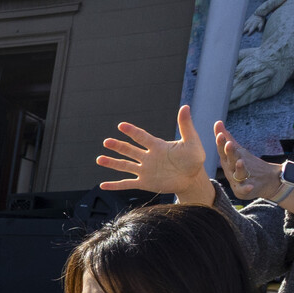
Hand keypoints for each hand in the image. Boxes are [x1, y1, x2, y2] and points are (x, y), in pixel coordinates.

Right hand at [96, 104, 213, 204]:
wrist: (193, 178)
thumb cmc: (194, 159)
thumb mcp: (191, 141)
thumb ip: (186, 126)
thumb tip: (185, 106)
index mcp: (158, 146)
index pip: (142, 137)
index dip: (132, 131)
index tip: (121, 126)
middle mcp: (148, 157)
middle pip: (130, 150)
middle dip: (118, 146)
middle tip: (106, 142)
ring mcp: (145, 170)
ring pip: (125, 166)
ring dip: (112, 163)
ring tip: (99, 159)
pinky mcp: (145, 183)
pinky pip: (127, 184)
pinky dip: (115, 185)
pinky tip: (103, 185)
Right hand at [214, 121, 286, 201]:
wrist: (263, 180)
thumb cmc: (246, 165)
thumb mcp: (237, 150)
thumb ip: (227, 138)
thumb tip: (217, 122)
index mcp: (227, 161)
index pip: (223, 151)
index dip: (221, 143)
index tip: (220, 134)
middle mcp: (230, 170)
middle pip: (229, 161)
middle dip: (229, 153)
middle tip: (229, 144)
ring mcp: (237, 180)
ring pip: (237, 174)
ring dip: (239, 168)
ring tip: (240, 161)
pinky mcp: (244, 190)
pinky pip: (244, 190)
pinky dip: (246, 188)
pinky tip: (249, 186)